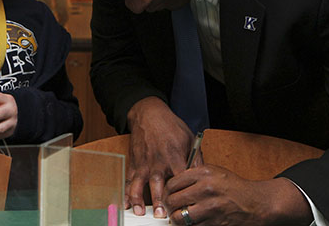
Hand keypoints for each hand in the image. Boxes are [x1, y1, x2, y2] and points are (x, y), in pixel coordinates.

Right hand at [125, 97, 199, 218]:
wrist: (149, 114)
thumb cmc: (171, 126)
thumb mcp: (189, 139)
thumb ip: (196, 160)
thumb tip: (202, 177)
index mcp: (175, 157)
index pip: (181, 179)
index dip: (184, 193)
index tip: (186, 206)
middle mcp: (158, 162)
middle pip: (158, 184)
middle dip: (159, 200)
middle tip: (161, 214)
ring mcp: (144, 163)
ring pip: (140, 184)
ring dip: (138, 199)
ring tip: (140, 212)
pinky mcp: (135, 163)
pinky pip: (129, 180)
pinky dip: (126, 192)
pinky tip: (126, 204)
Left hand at [164, 165, 311, 224]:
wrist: (257, 203)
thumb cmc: (235, 188)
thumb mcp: (215, 172)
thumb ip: (194, 175)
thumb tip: (173, 184)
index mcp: (204, 173)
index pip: (172, 183)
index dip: (167, 191)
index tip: (167, 195)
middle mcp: (206, 189)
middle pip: (173, 201)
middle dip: (169, 207)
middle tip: (171, 208)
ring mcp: (211, 208)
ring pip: (180, 218)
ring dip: (178, 219)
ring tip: (181, 217)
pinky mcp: (215, 224)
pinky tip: (195, 222)